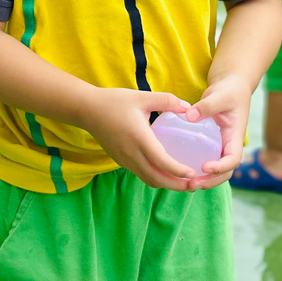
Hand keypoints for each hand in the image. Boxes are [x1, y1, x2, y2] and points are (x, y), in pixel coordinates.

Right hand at [79, 87, 199, 190]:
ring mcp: (125, 159)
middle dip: (176, 185)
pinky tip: (165, 172)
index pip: (161, 162)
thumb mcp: (141, 96)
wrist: (87, 110)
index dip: (178, 171)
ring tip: (182, 182)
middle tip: (193, 184)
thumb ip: (166, 100)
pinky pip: (141, 174)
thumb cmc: (114, 101)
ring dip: (166, 184)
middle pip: (157, 178)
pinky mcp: (120, 160)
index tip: (192, 173)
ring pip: (148, 179)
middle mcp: (131, 153)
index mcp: (139, 138)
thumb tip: (188, 108)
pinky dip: (155, 178)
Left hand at [184, 74, 253, 188]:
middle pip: (225, 172)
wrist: (231, 86)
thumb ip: (206, 106)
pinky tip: (178, 169)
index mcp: (235, 137)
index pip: (233, 159)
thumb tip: (189, 116)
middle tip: (191, 185)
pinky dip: (195, 168)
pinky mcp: (211, 144)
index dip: (221, 167)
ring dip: (203, 180)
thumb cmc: (229, 90)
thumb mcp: (220, 95)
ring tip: (184, 184)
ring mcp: (220, 146)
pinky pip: (205, 159)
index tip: (205, 167)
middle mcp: (229, 145)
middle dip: (210, 181)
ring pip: (215, 171)